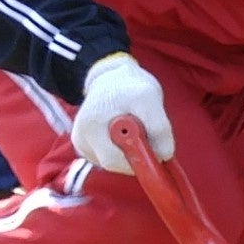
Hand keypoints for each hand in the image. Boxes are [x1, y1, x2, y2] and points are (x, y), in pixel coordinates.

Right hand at [70, 52, 172, 176]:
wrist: (111, 80)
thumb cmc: (130, 87)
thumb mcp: (150, 98)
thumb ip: (159, 128)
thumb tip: (163, 156)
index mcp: (92, 123)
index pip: (114, 160)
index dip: (137, 160)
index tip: (152, 150)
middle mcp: (81, 135)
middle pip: (112, 164)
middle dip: (133, 155)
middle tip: (144, 136)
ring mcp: (80, 141)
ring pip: (111, 162)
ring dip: (127, 152)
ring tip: (132, 130)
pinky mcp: (84, 146)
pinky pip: (107, 158)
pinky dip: (120, 151)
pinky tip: (122, 134)